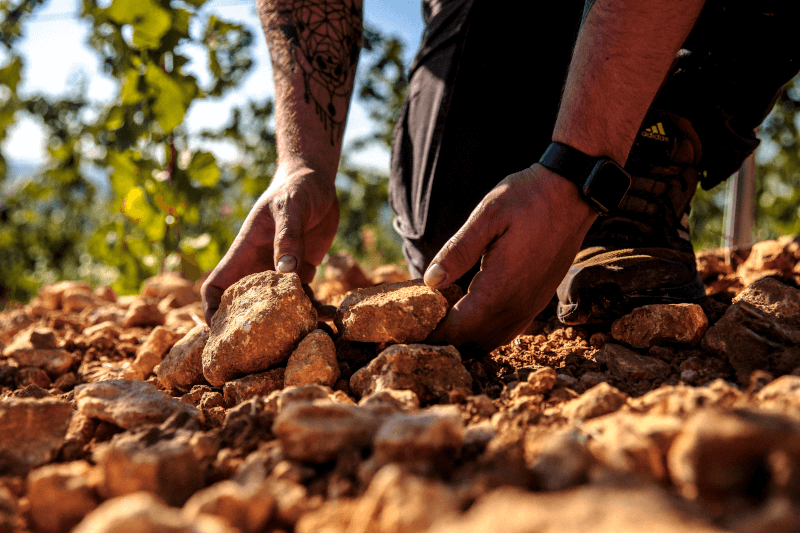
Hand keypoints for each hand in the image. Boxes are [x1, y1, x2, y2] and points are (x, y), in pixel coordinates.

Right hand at [201, 163, 338, 323]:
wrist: (317, 182)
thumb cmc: (296, 189)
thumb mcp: (290, 208)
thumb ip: (288, 238)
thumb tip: (286, 272)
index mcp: (244, 253)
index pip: (216, 286)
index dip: (212, 310)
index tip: (217, 332)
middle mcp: (259, 267)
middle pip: (246, 306)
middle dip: (253, 327)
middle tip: (267, 349)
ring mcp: (281, 272)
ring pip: (279, 307)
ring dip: (292, 322)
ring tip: (309, 334)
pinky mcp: (303, 271)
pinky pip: (306, 298)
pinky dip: (317, 309)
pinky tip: (332, 316)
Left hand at [423, 164, 596, 351]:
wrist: (574, 192)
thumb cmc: (528, 198)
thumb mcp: (488, 215)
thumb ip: (458, 251)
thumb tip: (430, 282)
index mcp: (500, 288)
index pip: (458, 328)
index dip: (432, 335)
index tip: (409, 331)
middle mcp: (518, 305)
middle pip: (473, 342)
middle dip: (444, 341)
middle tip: (415, 331)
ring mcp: (531, 306)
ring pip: (491, 341)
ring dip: (464, 340)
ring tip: (436, 327)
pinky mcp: (538, 301)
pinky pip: (507, 331)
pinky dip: (483, 333)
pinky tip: (466, 319)